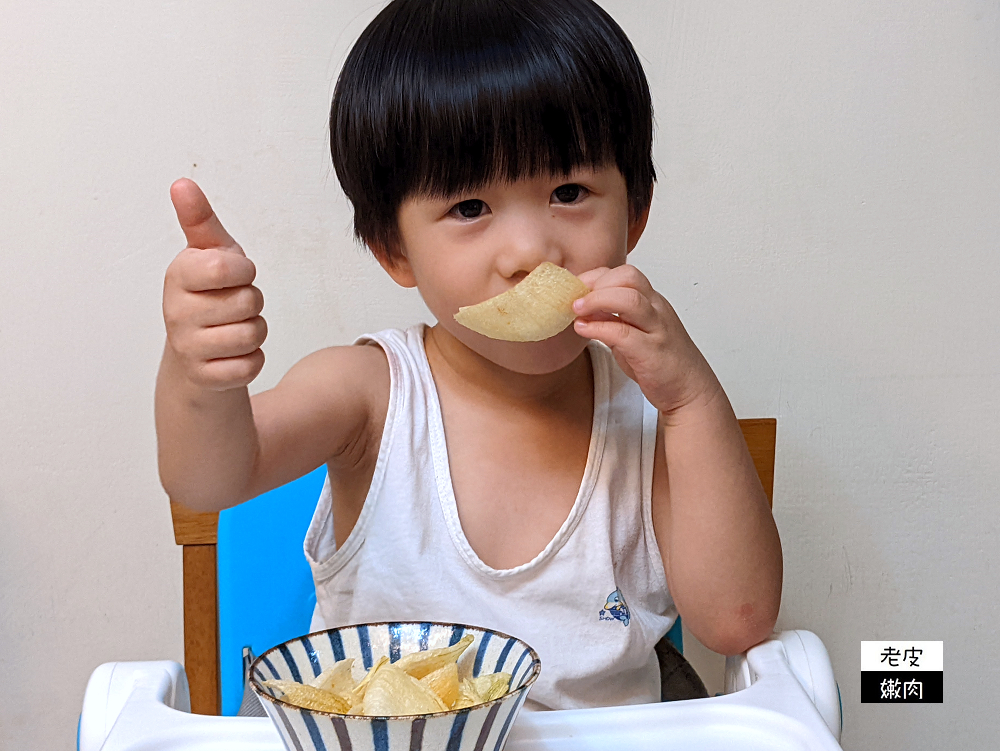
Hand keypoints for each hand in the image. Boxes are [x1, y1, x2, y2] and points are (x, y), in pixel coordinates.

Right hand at [163, 178, 266, 389]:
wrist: (197, 352)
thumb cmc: (210, 293)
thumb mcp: (210, 253)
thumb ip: (199, 220)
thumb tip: (181, 184)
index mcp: (178, 275)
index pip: (228, 267)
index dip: (244, 271)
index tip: (234, 274)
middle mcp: (176, 312)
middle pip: (249, 302)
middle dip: (252, 302)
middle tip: (234, 304)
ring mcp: (188, 347)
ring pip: (253, 334)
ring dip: (255, 331)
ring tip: (235, 327)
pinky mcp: (205, 377)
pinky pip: (251, 365)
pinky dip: (253, 360)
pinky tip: (234, 354)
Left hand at [572, 265, 719, 415]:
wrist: (690, 389)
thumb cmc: (661, 362)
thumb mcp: (633, 334)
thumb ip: (612, 319)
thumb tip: (584, 310)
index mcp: (652, 302)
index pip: (625, 274)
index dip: (597, 276)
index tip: (576, 288)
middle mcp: (656, 310)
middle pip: (629, 277)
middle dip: (597, 282)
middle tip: (575, 298)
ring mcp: (656, 330)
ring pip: (630, 300)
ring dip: (597, 300)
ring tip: (576, 310)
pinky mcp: (651, 352)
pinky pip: (624, 333)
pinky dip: (599, 328)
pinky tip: (583, 329)